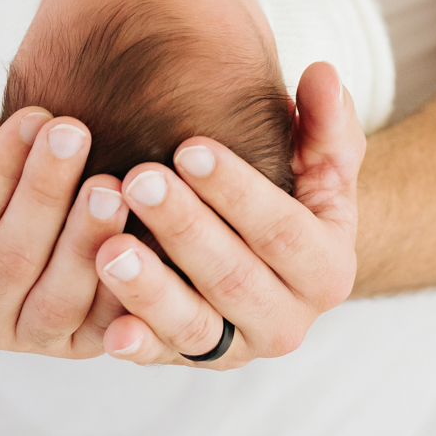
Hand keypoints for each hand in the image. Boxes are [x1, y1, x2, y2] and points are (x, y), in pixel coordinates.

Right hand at [0, 99, 127, 355]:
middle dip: (46, 192)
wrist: (17, 226)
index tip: (35, 115)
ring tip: (113, 185)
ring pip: (59, 299)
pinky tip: (145, 236)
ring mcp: (28, 338)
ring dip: (87, 240)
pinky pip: (106, 326)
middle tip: (77, 133)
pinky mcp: (79, 347)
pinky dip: (126, 286)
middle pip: (12, 260)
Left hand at [94, 61, 364, 368]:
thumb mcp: (322, 157)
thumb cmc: (295, 189)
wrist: (277, 257)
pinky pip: (162, 356)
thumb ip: (326, 120)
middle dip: (184, 227)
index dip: (236, 189)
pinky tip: (109, 329)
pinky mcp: (193, 361)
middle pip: (233, 276)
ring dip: (150, 289)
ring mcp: (238, 348)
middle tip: (136, 180)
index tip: (189, 146)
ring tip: (107, 248)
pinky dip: (137, 346)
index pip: (281, 228)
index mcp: (328, 271)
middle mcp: (288, 322)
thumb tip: (323, 74)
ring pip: (194, 325)